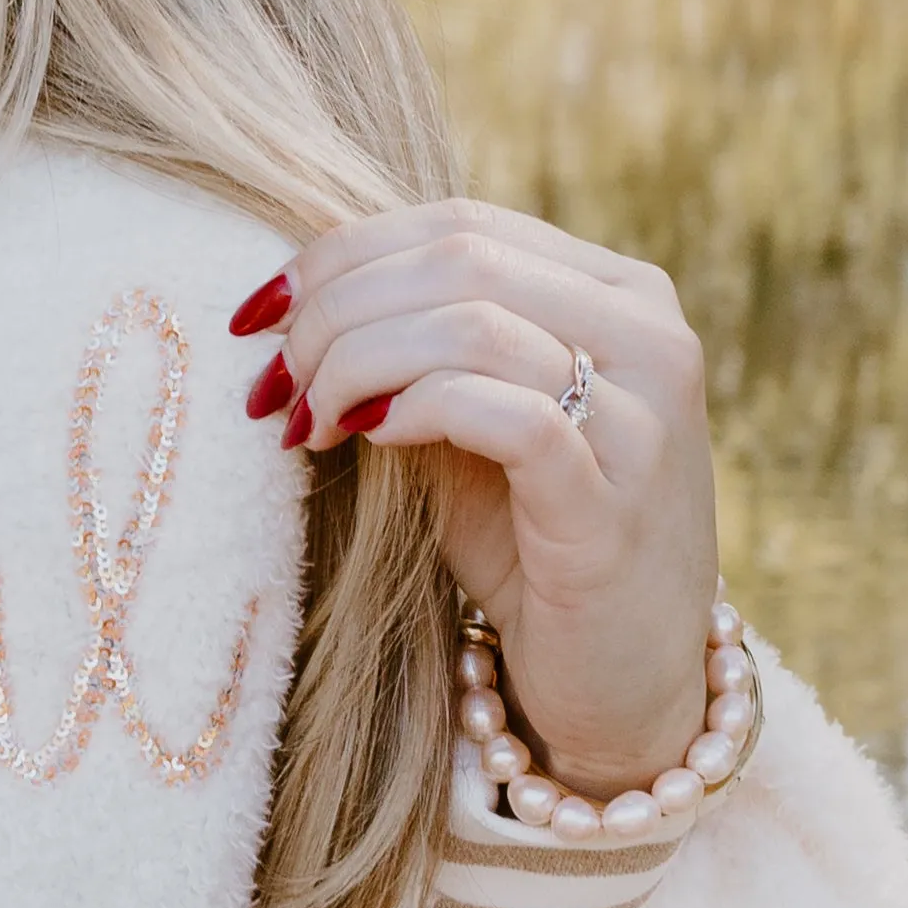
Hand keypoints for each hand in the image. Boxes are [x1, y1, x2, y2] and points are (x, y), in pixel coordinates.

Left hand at [232, 207, 720, 794]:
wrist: (619, 682)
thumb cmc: (529, 545)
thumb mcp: (466, 424)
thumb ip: (414, 349)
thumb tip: (290, 303)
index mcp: (616, 292)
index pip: (460, 225)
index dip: (341, 255)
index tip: (258, 313)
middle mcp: (649, 335)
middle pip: (459, 259)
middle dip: (336, 311)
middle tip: (274, 378)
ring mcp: (645, 415)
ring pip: (472, 324)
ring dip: (356, 364)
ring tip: (304, 420)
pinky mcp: (617, 499)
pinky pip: (505, 413)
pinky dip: (417, 411)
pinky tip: (369, 440)